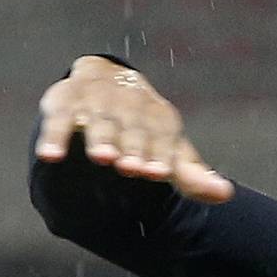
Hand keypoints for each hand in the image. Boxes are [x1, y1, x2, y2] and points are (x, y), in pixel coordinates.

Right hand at [35, 55, 233, 202]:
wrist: (110, 81)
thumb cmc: (146, 129)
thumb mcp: (170, 150)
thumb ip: (192, 175)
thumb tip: (225, 195)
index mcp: (159, 119)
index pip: (162, 138)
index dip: (159, 155)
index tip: (159, 173)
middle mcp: (130, 106)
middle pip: (132, 130)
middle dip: (132, 148)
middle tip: (131, 168)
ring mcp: (97, 101)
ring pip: (100, 122)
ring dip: (101, 139)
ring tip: (103, 158)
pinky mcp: (65, 100)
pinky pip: (59, 119)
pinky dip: (55, 136)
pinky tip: (51, 157)